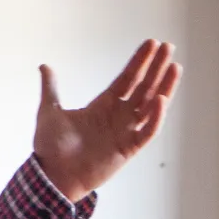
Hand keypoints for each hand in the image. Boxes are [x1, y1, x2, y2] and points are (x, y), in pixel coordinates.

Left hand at [33, 39, 181, 201]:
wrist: (53, 176)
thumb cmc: (51, 147)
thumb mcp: (49, 112)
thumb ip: (51, 88)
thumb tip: (44, 66)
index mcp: (103, 105)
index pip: (127, 78)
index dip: (139, 61)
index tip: (152, 43)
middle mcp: (118, 115)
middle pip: (143, 86)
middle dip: (155, 67)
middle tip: (168, 46)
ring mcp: (125, 131)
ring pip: (151, 105)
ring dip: (163, 86)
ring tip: (174, 66)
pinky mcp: (129, 148)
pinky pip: (147, 130)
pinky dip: (155, 116)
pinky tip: (160, 98)